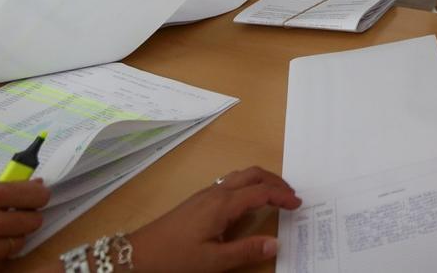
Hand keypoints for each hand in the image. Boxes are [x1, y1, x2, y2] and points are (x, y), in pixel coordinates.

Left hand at [123, 166, 301, 272]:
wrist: (137, 254)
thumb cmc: (175, 258)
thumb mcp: (213, 261)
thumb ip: (246, 251)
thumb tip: (276, 243)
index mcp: (223, 204)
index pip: (261, 192)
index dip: (282, 196)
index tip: (298, 204)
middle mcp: (216, 193)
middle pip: (252, 174)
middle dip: (275, 180)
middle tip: (291, 195)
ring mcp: (205, 194)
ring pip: (240, 176)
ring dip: (261, 180)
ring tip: (274, 195)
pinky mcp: (198, 200)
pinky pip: (230, 183)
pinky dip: (247, 185)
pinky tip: (247, 203)